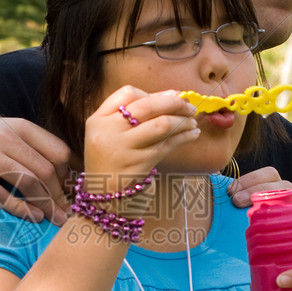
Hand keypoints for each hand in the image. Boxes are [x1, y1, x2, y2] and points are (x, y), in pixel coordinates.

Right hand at [0, 116, 71, 223]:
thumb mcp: (8, 134)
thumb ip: (35, 147)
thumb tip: (73, 174)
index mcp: (18, 126)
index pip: (57, 151)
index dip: (69, 176)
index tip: (73, 193)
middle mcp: (2, 136)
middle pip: (44, 169)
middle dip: (60, 196)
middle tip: (66, 214)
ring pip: (26, 181)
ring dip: (45, 204)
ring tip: (54, 219)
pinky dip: (20, 209)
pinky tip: (32, 217)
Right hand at [83, 87, 198, 187]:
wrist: (102, 197)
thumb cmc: (111, 160)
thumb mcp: (109, 133)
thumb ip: (131, 113)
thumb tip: (172, 95)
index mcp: (98, 119)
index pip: (127, 93)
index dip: (154, 93)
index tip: (173, 96)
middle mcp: (108, 131)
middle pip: (147, 106)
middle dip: (174, 103)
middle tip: (190, 106)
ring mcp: (122, 148)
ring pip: (161, 124)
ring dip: (182, 121)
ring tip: (193, 121)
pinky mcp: (138, 164)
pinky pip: (166, 145)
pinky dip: (184, 137)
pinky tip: (192, 135)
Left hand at [228, 166, 291, 254]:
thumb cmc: (267, 245)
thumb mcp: (252, 228)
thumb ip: (239, 214)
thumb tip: (215, 196)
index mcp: (281, 194)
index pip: (271, 175)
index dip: (251, 178)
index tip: (230, 191)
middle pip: (285, 185)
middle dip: (260, 190)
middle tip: (236, 201)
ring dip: (282, 207)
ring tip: (261, 217)